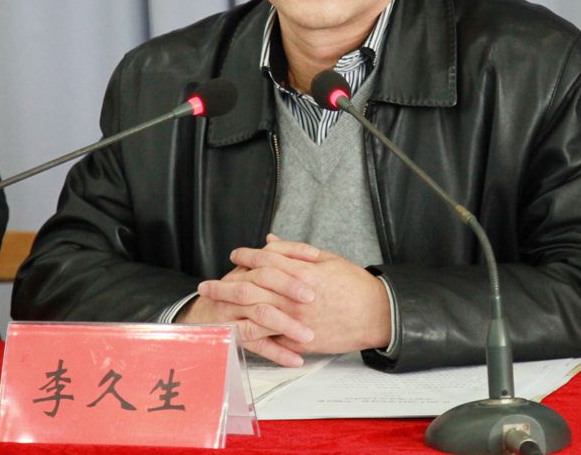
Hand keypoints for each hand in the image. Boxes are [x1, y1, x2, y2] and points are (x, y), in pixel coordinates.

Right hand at [177, 254, 315, 367]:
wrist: (201, 318)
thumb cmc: (234, 294)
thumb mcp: (249, 274)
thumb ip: (270, 260)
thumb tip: (292, 245)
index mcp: (244, 273)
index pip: (267, 260)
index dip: (290, 257)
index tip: (314, 260)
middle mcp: (236, 291)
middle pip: (262, 285)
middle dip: (288, 289)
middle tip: (312, 298)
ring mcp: (234, 315)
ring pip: (261, 316)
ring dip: (287, 326)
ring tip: (310, 335)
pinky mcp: (235, 338)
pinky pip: (258, 346)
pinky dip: (278, 354)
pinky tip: (296, 360)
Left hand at [192, 235, 390, 363]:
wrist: (375, 314)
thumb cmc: (354, 285)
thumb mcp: (327, 260)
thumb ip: (295, 251)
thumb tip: (270, 241)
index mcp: (302, 271)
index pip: (265, 261)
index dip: (246, 257)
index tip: (233, 256)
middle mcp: (295, 295)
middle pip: (251, 288)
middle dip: (224, 287)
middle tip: (205, 287)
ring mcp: (296, 319)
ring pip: (254, 315)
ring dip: (229, 312)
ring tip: (211, 311)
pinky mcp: (299, 339)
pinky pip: (270, 339)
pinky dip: (251, 335)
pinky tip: (234, 332)